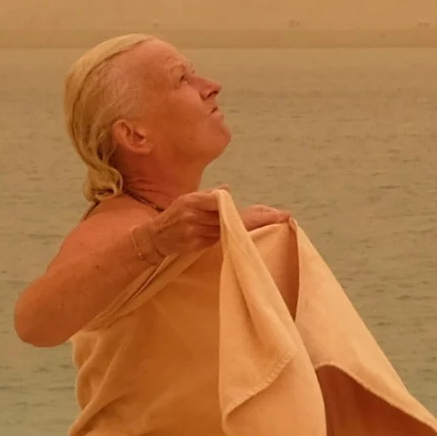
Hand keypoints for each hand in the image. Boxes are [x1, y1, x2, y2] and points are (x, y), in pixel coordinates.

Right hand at [144, 193, 289, 260]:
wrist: (154, 238)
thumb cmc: (174, 215)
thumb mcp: (188, 198)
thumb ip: (209, 195)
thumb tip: (227, 189)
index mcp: (194, 200)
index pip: (225, 202)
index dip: (248, 207)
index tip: (271, 211)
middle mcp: (195, 216)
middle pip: (232, 219)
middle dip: (259, 218)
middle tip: (283, 216)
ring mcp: (196, 233)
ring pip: (228, 231)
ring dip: (251, 228)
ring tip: (273, 221)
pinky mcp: (197, 246)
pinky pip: (220, 241)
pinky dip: (235, 237)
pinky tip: (251, 235)